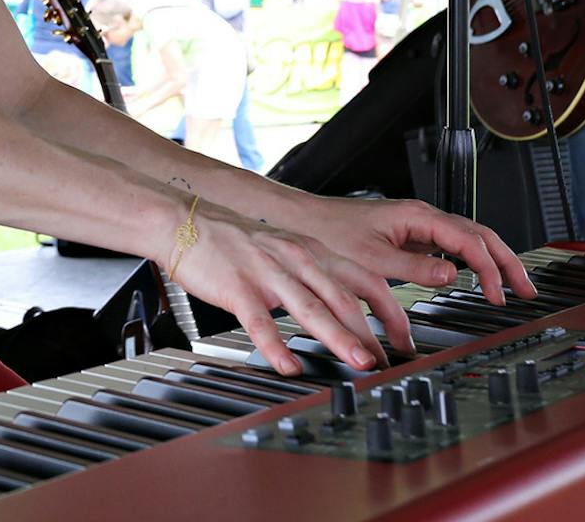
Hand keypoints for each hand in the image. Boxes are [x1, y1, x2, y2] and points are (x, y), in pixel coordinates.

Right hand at [176, 202, 389, 377]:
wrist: (182, 221)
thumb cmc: (231, 239)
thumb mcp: (282, 247)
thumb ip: (312, 273)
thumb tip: (342, 306)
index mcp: (310, 251)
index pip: (364, 279)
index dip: (389, 311)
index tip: (402, 339)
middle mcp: (295, 259)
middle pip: (343, 297)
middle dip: (371, 332)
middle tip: (388, 361)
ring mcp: (267, 273)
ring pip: (310, 308)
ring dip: (339, 338)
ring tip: (358, 363)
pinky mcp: (238, 287)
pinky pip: (260, 322)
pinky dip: (276, 346)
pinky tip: (288, 365)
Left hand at [273, 194, 537, 355]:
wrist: (305, 222)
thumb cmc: (331, 233)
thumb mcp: (372, 258)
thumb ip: (414, 267)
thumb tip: (452, 275)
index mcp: (419, 217)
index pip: (470, 240)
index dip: (490, 268)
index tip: (498, 295)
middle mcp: (423, 216)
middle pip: (480, 234)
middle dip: (507, 261)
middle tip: (526, 290)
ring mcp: (419, 224)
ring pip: (469, 238)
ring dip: (493, 260)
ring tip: (511, 286)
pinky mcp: (411, 234)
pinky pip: (452, 244)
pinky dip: (472, 261)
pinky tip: (477, 277)